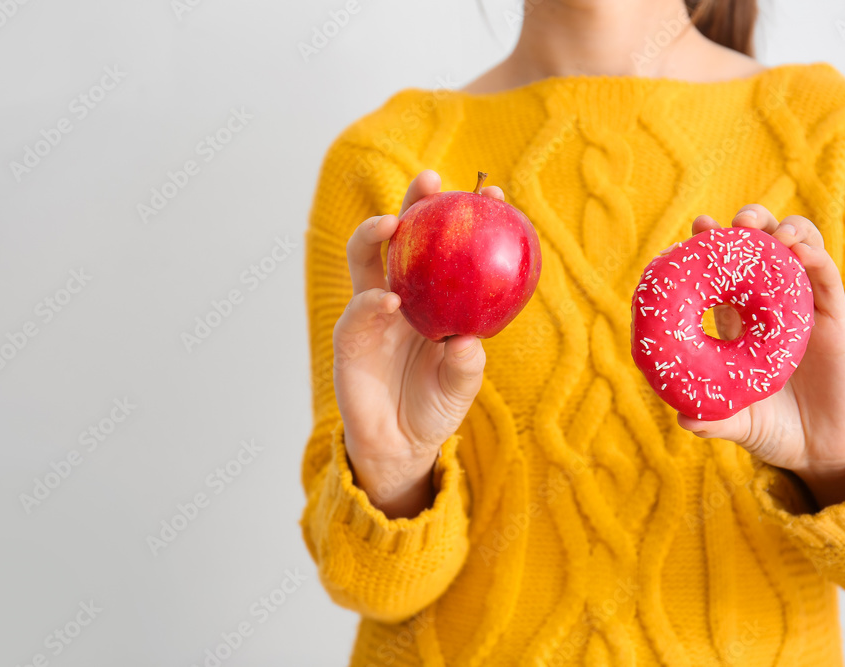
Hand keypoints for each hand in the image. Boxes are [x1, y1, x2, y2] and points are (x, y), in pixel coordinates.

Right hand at [332, 170, 497, 518]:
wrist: (399, 445)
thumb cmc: (435, 406)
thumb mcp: (460, 388)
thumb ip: (466, 366)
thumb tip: (470, 341)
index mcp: (434, 297)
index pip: (450, 249)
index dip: (467, 218)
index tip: (495, 194)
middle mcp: (402, 294)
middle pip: (403, 236)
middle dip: (414, 202)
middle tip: (431, 180)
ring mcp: (372, 312)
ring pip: (366, 258)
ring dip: (374, 234)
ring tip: (393, 223)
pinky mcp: (350, 337)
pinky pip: (358, 311)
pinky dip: (371, 301)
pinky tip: (389, 299)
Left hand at [675, 205, 844, 507]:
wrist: (822, 450)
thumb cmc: (772, 430)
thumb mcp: (737, 423)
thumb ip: (713, 421)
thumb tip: (683, 419)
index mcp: (740, 324)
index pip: (726, 274)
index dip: (714, 246)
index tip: (700, 225)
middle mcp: (772, 309)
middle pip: (763, 250)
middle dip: (750, 226)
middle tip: (734, 222)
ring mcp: (806, 310)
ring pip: (799, 253)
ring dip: (785, 231)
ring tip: (768, 230)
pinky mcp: (837, 321)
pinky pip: (828, 280)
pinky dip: (815, 258)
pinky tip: (799, 251)